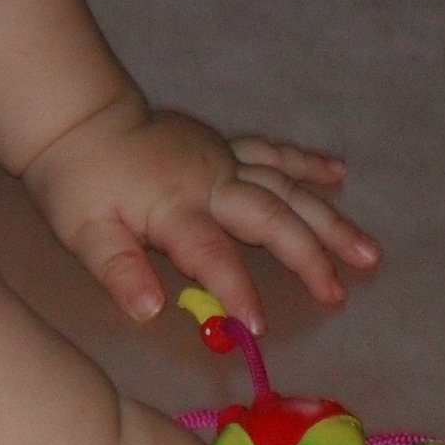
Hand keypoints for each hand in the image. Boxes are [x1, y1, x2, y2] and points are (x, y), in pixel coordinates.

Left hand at [24, 97, 378, 332]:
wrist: (77, 117)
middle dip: (308, 256)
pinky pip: (272, 153)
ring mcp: (221, 159)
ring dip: (328, 219)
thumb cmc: (77, 182)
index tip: (260, 327)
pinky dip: (305, 162)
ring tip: (368, 252)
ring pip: (286, 188)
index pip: (212, 254)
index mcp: (174, 208)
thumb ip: (117, 270)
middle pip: (270, 218)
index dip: (236, 290)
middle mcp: (209, 181)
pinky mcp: (222, 146)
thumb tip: (148, 310)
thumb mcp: (83, 230)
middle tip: (339, 293)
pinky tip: (339, 172)